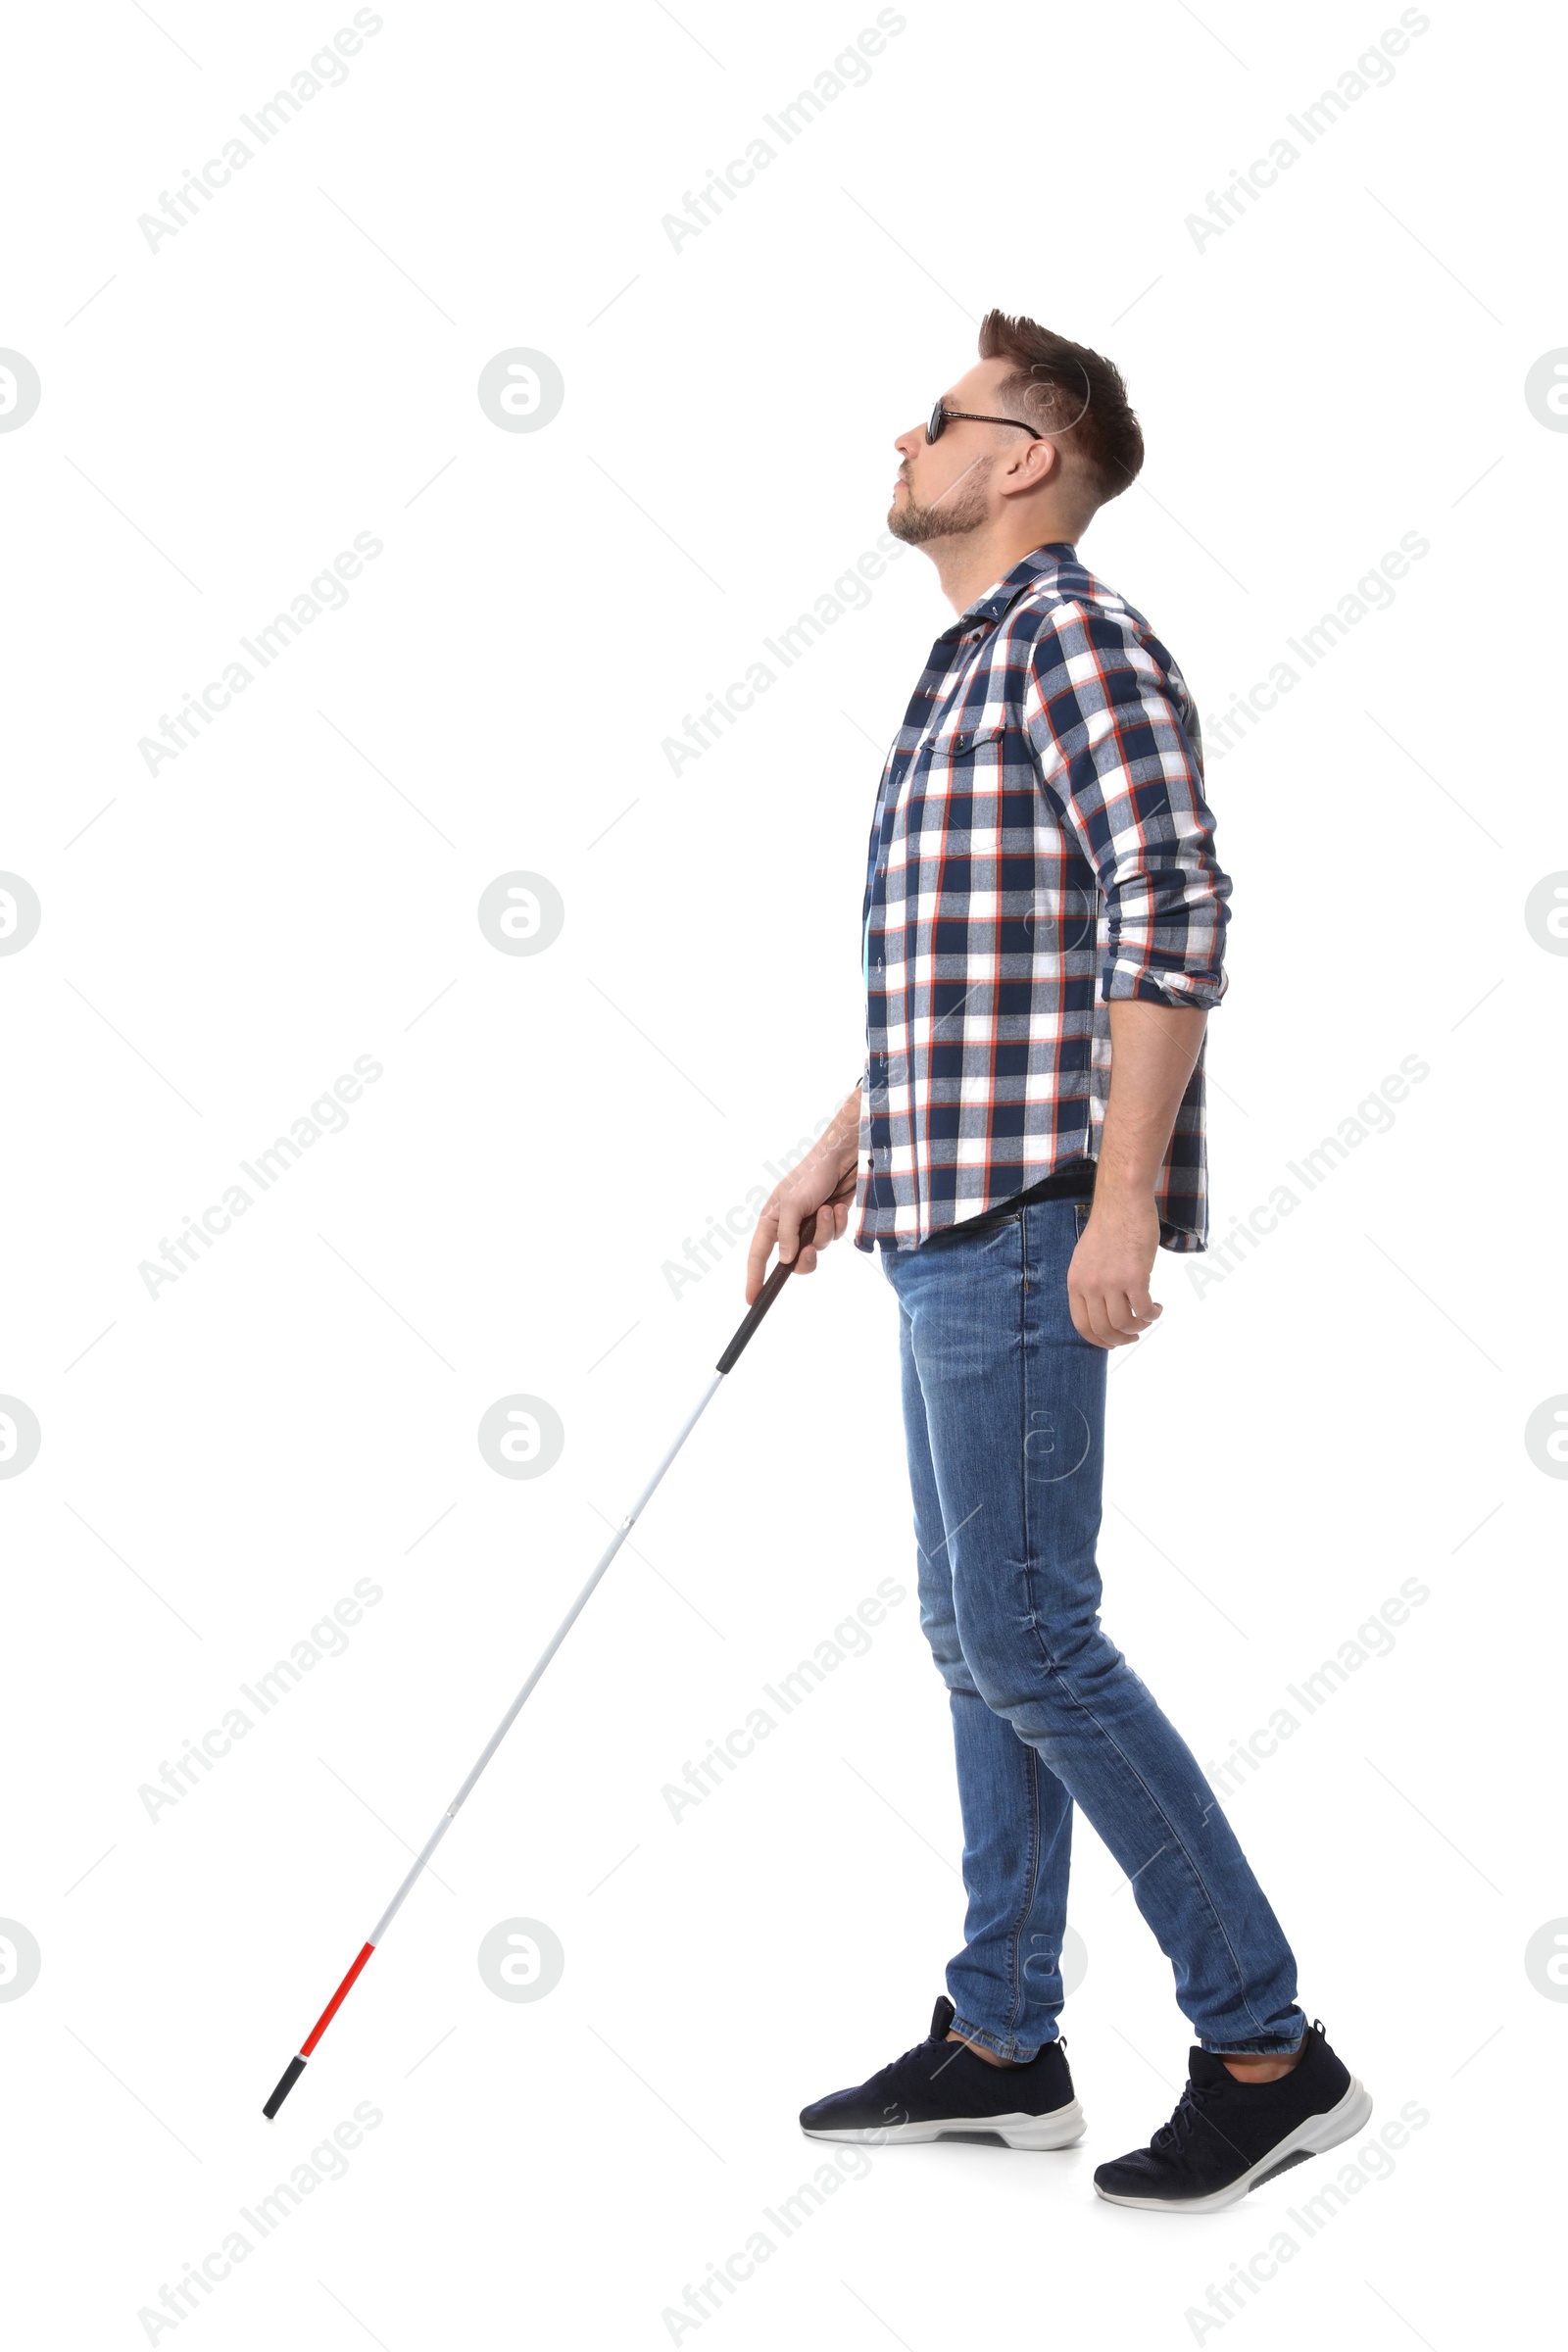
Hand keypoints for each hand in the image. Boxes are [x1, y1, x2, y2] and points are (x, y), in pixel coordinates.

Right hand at [745, 1155, 858, 1303]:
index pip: (758, 1256)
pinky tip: (840, 1207)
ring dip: (826, 1231)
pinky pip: (835, 1237)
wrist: (841, 1159)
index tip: (752, 1299)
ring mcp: (810, 1226)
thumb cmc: (810, 1176)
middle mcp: (789, 1227)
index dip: (754, 1278)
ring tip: (829, 1210)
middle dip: (806, 1257)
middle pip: (793, 1261)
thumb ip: (786, 1233)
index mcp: (771, 1221)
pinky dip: (839, 1223)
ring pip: (818, 1248)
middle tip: (811, 1250)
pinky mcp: (830, 1223)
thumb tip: (785, 1260)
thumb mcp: (791, 1203)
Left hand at [1067, 1191, 1162, 1347]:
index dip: (1099, 1340)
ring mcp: (1112, 1282)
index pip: (1082, 1325)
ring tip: (1148, 1318)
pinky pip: (1143, 1309)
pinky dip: (1152, 1314)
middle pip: (1103, 1329)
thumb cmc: (1109, 1227)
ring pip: (1124, 1323)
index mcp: (1076, 1282)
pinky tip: (1157, 1307)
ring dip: (1139, 1327)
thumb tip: (1103, 1309)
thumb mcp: (1086, 1259)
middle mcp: (1091, 1285)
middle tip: (1134, 1335)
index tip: (1113, 1342)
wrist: (1123, 1203)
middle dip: (1121, 1339)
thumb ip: (1090, 1283)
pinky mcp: (1134, 1276)